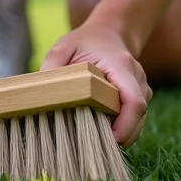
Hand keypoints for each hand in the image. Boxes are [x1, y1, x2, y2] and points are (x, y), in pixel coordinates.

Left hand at [40, 22, 152, 147]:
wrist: (108, 33)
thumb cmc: (84, 42)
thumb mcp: (63, 48)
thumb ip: (52, 67)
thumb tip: (38, 93)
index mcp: (121, 65)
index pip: (134, 101)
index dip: (126, 125)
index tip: (110, 140)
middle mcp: (137, 78)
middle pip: (138, 116)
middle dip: (122, 135)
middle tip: (95, 146)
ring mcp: (141, 88)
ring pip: (138, 120)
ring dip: (121, 133)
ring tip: (94, 139)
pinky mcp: (138, 97)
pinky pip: (133, 118)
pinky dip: (120, 127)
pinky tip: (100, 130)